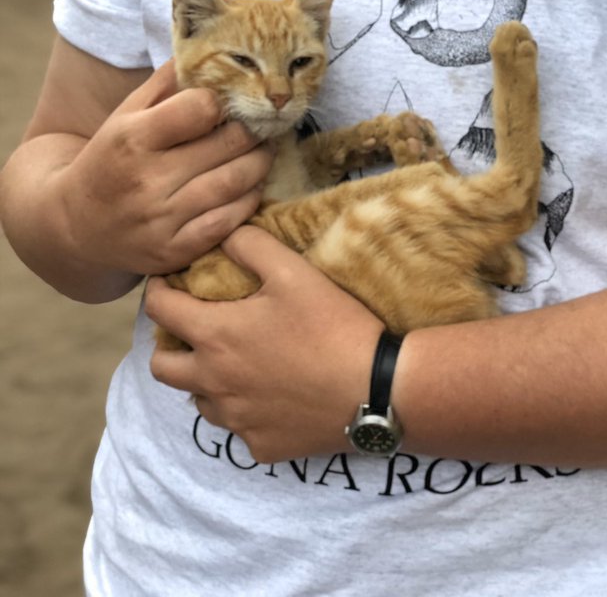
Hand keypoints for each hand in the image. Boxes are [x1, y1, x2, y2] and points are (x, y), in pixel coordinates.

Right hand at [62, 62, 270, 276]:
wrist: (73, 226)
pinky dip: (249, 199)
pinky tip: (248, 185)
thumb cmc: (109, 159)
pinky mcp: (175, 251)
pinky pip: (231, 221)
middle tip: (263, 123)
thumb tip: (204, 43)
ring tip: (263, 150)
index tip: (225, 104)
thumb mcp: (126, 114)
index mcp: (134, 138)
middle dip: (253, 129)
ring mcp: (163, 220)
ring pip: (237, 182)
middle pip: (229, 144)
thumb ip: (166, 82)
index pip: (202, 108)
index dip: (221, 102)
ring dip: (261, 162)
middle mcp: (147, 180)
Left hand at [146, 225, 383, 462]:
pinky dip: (245, 409)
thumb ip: (250, 245)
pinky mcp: (261, 447)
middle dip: (168, 344)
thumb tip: (223, 234)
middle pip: (161, 368)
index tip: (166, 283)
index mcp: (215, 336)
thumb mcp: (293, 270)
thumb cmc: (331, 324)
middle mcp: (213, 383)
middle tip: (194, 329)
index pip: (160, 311)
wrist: (374, 389)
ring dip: (206, 379)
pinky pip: (239, 427)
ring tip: (236, 362)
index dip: (157, 291)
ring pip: (199, 400)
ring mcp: (236, 420)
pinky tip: (273, 394)